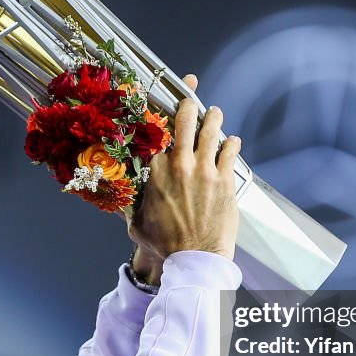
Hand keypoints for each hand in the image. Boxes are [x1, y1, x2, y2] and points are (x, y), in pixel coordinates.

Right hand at [128, 74, 240, 268]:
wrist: (195, 258)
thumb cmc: (166, 246)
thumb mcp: (137, 226)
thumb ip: (130, 210)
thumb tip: (122, 205)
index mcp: (156, 173)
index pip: (157, 142)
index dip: (160, 132)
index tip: (162, 124)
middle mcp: (180, 166)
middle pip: (183, 124)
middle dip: (186, 106)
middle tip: (189, 97)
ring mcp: (204, 170)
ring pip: (210, 132)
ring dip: (213, 118)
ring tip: (215, 112)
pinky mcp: (225, 180)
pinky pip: (229, 152)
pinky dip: (231, 144)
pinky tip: (233, 141)